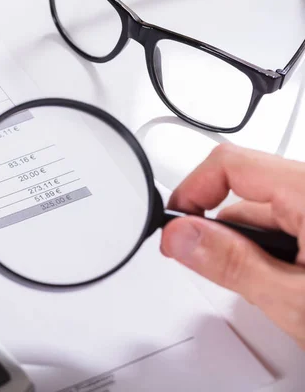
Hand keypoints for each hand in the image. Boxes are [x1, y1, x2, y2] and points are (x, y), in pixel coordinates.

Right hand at [160, 144, 304, 348]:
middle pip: (245, 194)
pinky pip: (290, 223)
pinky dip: (276, 251)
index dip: (191, 191)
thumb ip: (231, 264)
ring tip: (271, 290)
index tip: (174, 226)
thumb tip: (180, 236)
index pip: (229, 165)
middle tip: (213, 270)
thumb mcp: (296, 300)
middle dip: (220, 232)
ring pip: (267, 212)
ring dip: (250, 247)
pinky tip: (290, 283)